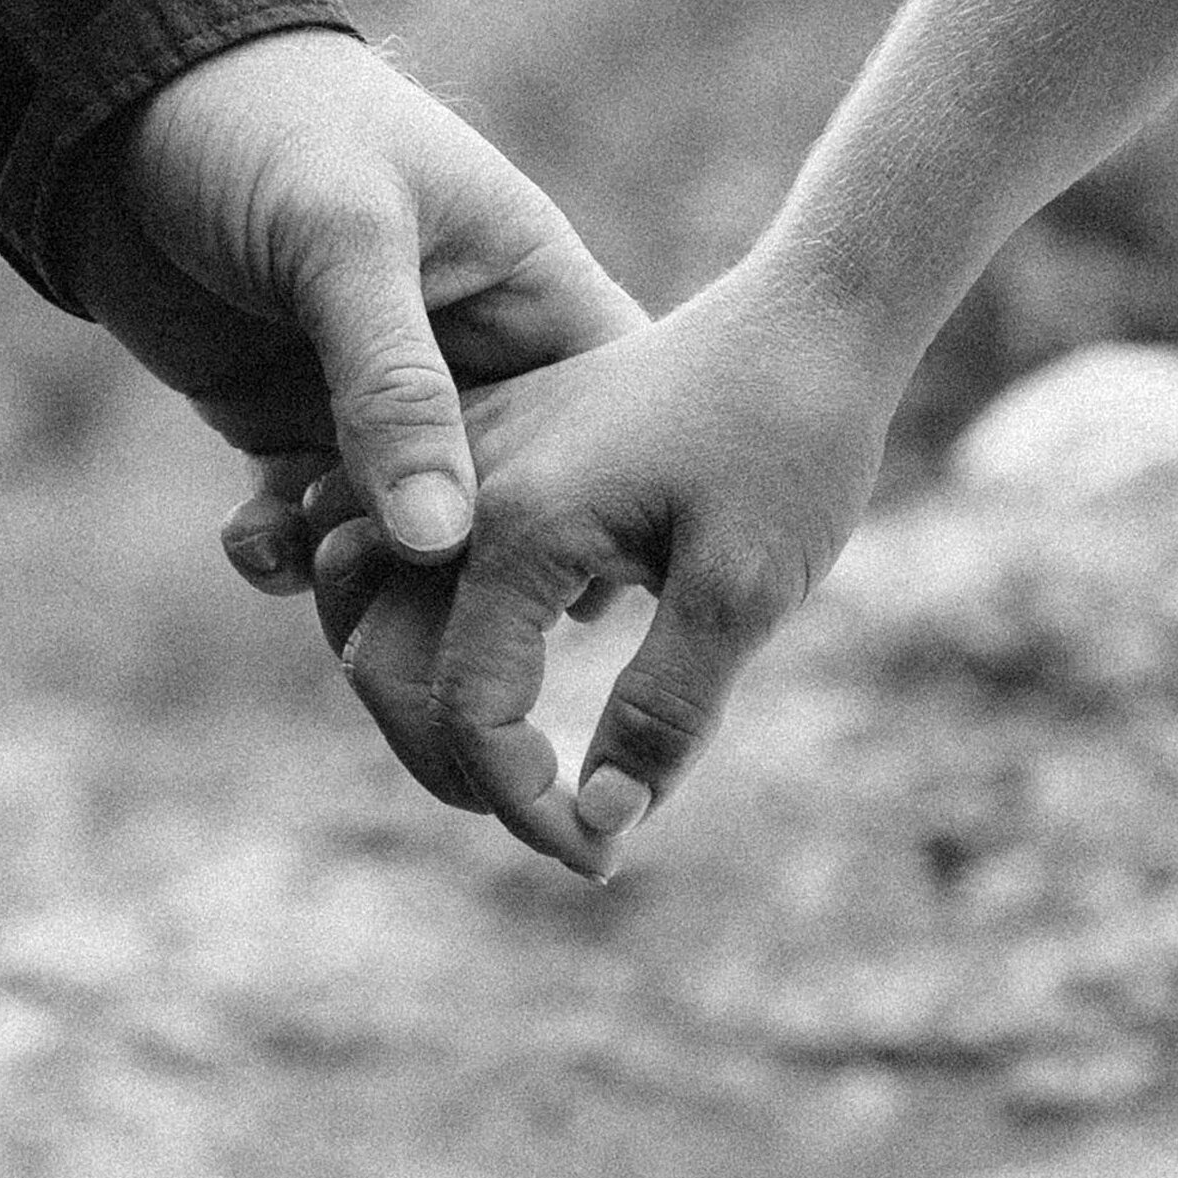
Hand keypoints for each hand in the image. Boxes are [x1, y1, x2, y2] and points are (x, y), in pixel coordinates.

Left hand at [47, 27, 643, 575]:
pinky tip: (254, 539)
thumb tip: (439, 539)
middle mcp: (472, 357)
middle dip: (468, 574)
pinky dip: (286, 551)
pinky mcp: (290, 421)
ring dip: (367, 576)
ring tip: (320, 578)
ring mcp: (378, 398)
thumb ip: (394, 384)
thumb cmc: (262, 124)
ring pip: (407, 534)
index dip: (613, 508)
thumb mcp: (341, 236)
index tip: (583, 591)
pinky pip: (310, 522)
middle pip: (515, 505)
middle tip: (420, 622)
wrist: (112, 98)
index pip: (612, 416)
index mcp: (529, 288)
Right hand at [297, 257, 901, 875]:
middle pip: (384, 662)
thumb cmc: (792, 442)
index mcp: (522, 522)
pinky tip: (494, 663)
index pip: (470, 710)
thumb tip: (602, 823)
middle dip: (454, 768)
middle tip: (559, 824)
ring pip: (366, 598)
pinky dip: (410, 616)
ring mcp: (469, 452)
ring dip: (411, 692)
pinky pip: (395, 539)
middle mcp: (469, 483)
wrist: (811, 319)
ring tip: (510, 760)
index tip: (602, 858)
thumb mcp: (747, 588)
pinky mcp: (489, 440)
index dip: (524, 806)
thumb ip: (666, 710)